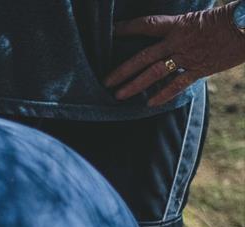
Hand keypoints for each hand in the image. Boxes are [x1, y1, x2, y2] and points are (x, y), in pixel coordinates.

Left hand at [108, 6, 244, 104]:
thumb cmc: (227, 18)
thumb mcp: (199, 17)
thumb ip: (181, 27)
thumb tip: (168, 34)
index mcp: (178, 24)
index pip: (146, 25)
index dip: (126, 27)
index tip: (110, 31)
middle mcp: (178, 42)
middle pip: (143, 57)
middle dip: (122, 69)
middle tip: (105, 81)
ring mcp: (188, 57)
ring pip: (155, 73)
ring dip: (135, 85)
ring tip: (119, 95)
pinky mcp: (200, 69)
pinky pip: (178, 84)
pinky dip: (163, 94)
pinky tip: (149, 103)